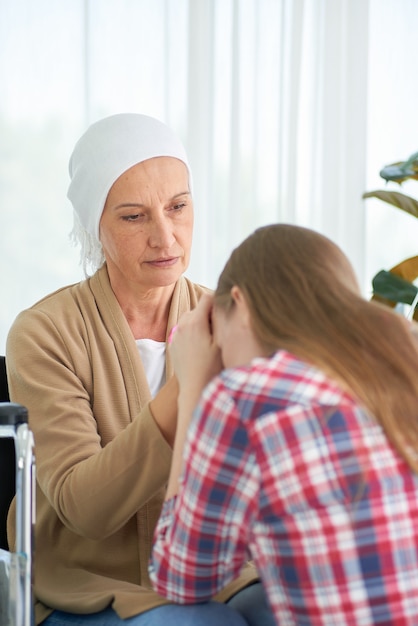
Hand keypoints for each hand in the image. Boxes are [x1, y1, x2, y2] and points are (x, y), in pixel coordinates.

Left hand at [170, 293, 221, 407]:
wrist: (195, 388)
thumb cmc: (213, 367)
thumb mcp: (222, 342)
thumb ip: (221, 319)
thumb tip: (223, 303)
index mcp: (196, 321)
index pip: (208, 297)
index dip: (218, 300)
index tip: (226, 310)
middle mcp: (183, 324)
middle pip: (198, 307)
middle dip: (209, 313)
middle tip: (220, 328)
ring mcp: (176, 334)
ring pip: (190, 318)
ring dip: (200, 322)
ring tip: (210, 338)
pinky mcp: (173, 343)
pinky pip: (184, 330)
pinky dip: (192, 332)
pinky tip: (200, 347)